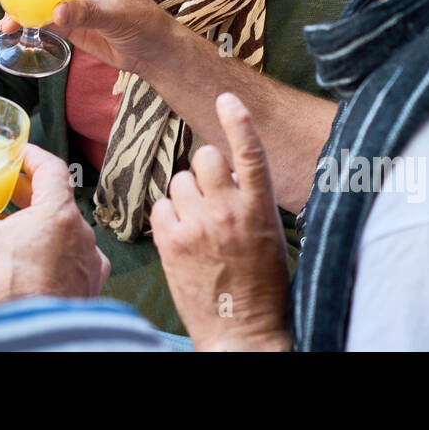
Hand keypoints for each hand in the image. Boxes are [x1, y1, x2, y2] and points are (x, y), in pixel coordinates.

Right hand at [0, 0, 177, 76]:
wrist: (154, 53)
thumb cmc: (143, 21)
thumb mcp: (113, 12)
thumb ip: (84, 11)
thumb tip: (55, 12)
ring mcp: (72, 5)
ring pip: (38, 1)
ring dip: (18, 7)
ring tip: (3, 20)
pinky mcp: (71, 27)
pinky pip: (44, 21)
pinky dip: (28, 24)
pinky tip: (14, 29)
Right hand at [0, 144, 109, 305]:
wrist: (37, 337)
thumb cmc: (15, 292)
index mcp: (59, 213)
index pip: (53, 168)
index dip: (33, 156)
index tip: (17, 155)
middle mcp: (81, 233)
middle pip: (58, 199)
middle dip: (30, 192)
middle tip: (8, 190)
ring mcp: (89, 260)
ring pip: (67, 230)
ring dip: (43, 224)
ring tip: (15, 228)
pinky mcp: (89, 284)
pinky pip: (75, 258)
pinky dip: (56, 252)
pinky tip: (38, 260)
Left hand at [151, 93, 291, 351]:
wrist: (242, 331)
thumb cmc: (262, 286)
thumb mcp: (268, 234)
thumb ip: (249, 199)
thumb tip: (227, 174)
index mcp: (260, 207)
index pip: (249, 152)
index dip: (238, 121)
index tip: (227, 98)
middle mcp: (228, 210)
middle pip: (204, 157)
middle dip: (204, 168)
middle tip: (209, 194)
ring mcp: (197, 225)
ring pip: (178, 181)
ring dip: (184, 195)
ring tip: (197, 225)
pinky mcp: (171, 242)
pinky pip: (160, 207)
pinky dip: (167, 218)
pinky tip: (181, 238)